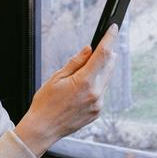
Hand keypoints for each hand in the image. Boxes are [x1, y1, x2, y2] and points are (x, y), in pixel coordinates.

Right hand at [14, 24, 118, 157]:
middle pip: (108, 66)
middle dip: (106, 54)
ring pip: (106, 79)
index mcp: (84, 82)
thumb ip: (75, 63)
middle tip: (99, 47)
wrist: (43, 128)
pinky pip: (101, 92)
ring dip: (100, 70)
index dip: (109, 39)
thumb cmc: (45, 103)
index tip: (112, 29)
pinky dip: (96, 85)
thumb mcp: (56, 78)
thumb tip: (88, 50)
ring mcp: (98, 104)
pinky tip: (81, 87)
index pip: (102, 54)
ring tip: (84, 70)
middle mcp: (96, 93)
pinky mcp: (97, 111)